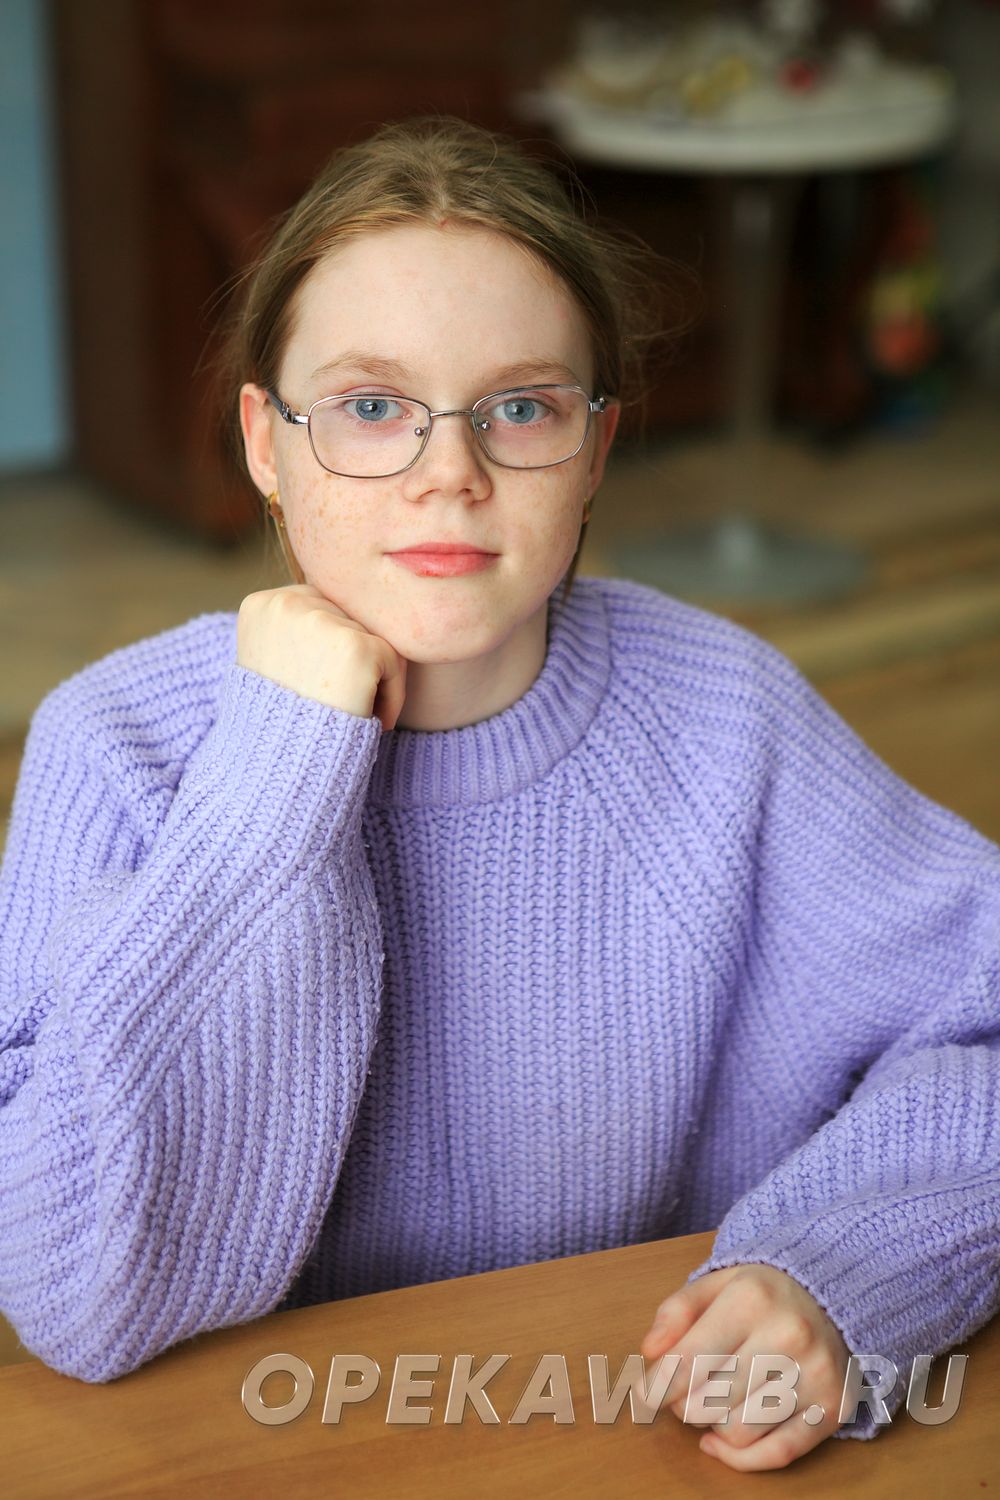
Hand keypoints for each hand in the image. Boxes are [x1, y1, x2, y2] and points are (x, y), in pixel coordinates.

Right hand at [237, 583, 407, 731]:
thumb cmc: (280, 723)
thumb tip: (347, 613)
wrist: (282, 767)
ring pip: (375, 635)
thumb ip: (297, 632)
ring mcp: (321, 622)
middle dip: (353, 657)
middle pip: (350, 615)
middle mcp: (287, 605)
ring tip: (349, 709)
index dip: (330, 648)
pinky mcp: (357, 646)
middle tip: (337, 700)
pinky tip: (368, 718)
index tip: (320, 684)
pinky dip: (391, 695)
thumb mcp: (269, 663)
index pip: (322, 606)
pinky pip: (394, 660)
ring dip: (372, 675)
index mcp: (262, 606)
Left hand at [639, 1263, 851, 1470]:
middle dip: (682, 1405)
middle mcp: (789, 1336)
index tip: (642, 1395)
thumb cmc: (762, 1296)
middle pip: (710, 1401)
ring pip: (738, 1433)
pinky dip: (739, 1459)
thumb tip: (650, 1351)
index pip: (689, 1360)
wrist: (833, 1299)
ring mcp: (815, 1375)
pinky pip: (777, 1454)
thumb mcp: (718, 1284)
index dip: (657, 1386)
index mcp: (752, 1299)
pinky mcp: (833, 1409)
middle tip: (680, 1393)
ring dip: (711, 1427)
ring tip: (709, 1405)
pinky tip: (718, 1442)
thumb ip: (678, 1311)